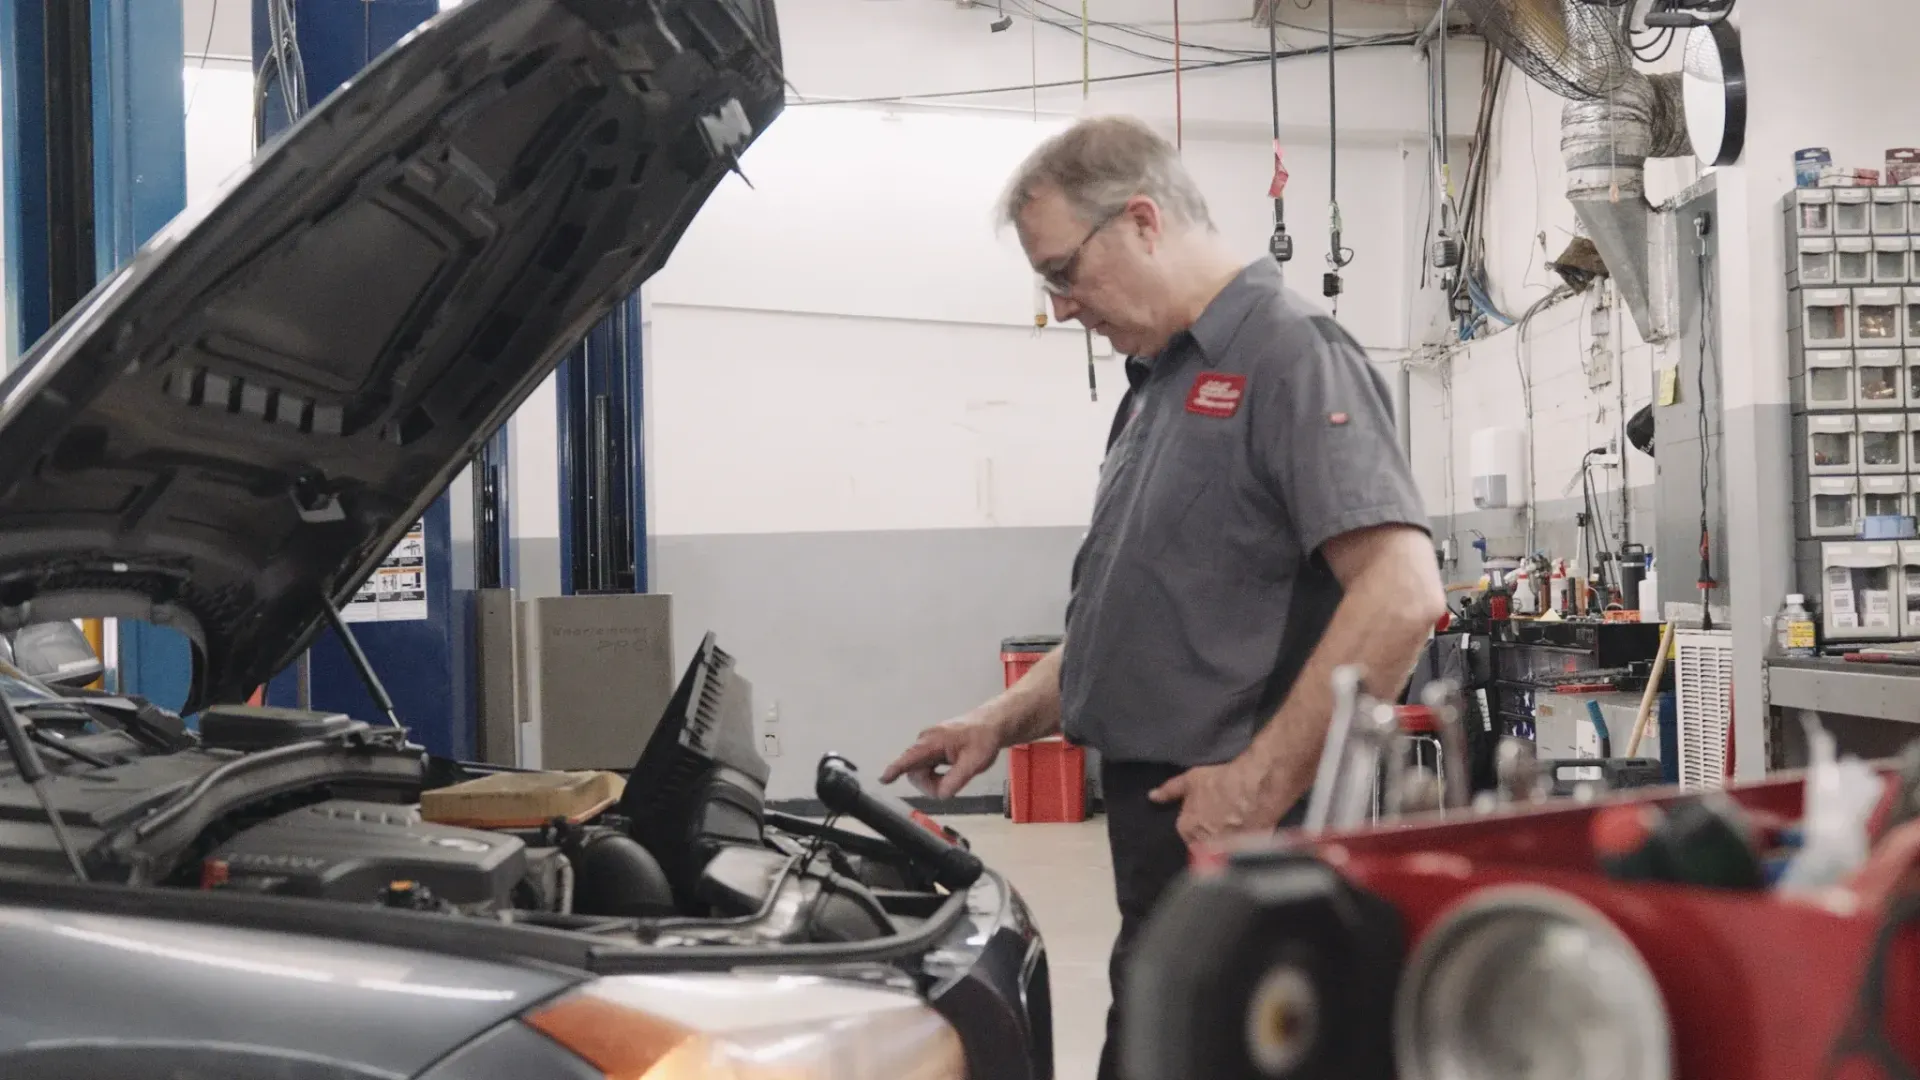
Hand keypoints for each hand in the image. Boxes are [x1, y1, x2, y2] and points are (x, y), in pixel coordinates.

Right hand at [880, 714, 1004, 798]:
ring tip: (957, 772)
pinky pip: (926, 770)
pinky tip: (952, 770)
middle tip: (954, 784)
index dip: (896, 769)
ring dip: (935, 781)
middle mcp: (925, 742)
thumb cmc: (982, 738)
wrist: (989, 725)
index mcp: (933, 741)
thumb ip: (956, 780)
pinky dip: (938, 776)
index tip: (884, 779)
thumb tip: (941, 795)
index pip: (910, 757)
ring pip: (920, 774)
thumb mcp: (975, 762)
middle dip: (931, 785)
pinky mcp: (929, 750)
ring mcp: (926, 746)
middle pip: (915, 773)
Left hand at [1149, 757, 1283, 847]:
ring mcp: (1223, 851)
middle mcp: (1202, 843)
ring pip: (1220, 855)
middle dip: (1212, 839)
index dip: (1201, 826)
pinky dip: (1242, 850)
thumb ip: (1169, 790)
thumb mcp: (1191, 780)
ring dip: (1227, 846)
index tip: (1213, 818)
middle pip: (1204, 847)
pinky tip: (1249, 836)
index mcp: (1186, 828)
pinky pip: (1239, 857)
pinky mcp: (1244, 854)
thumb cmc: (1224, 780)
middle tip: (1226, 823)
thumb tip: (1152, 796)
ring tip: (1238, 828)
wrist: (1257, 784)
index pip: (1189, 836)